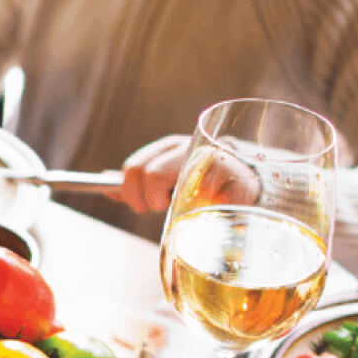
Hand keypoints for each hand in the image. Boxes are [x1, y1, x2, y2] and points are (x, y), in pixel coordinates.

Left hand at [114, 136, 260, 212]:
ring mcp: (217, 159)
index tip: (139, 206)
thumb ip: (138, 184)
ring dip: (182, 206)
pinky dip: (211, 210)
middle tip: (163, 209)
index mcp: (171, 146)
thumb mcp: (168, 182)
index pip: (135, 167)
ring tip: (193, 208)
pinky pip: (213, 200)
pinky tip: (216, 208)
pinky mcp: (241, 178)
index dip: (129, 191)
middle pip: (152, 174)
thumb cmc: (202, 187)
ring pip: (181, 184)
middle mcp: (191, 147)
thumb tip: (105, 183)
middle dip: (152, 200)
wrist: (252, 186)